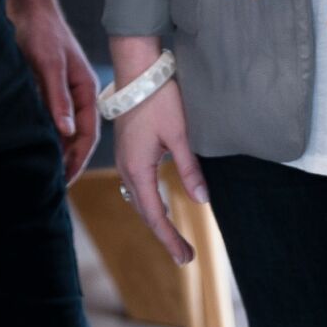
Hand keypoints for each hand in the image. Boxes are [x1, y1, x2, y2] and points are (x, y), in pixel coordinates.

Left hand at [5, 0, 100, 177]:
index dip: (78, 159)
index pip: (88, 133)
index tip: (66, 180)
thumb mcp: (50, 64)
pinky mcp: (44, 88)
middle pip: (76, 136)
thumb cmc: (42, 31)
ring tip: (41, 173)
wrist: (27, 6)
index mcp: (86, 90)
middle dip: (68, 161)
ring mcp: (61, 91)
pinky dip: (42, 134)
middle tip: (53, 186)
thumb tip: (66, 132)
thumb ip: (58, 97)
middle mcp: (76, 94)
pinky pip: (47, 118)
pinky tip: (30, 146)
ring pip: (61, 129)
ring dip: (55, 150)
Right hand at [108, 35, 208, 266]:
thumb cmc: (159, 98)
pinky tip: (157, 202)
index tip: (186, 258)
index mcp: (137, 169)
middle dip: (164, 234)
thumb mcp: (179, 134)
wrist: (137, 68)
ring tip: (173, 237)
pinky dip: (148, 201)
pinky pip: (136, 185)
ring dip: (155, 218)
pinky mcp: (127, 149)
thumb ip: (189, 169)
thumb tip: (202, 200)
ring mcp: (124, 158)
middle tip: (184, 256)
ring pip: (138, 199)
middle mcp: (126, 168)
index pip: (154, 214)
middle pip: (144, 211)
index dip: (170, 238)